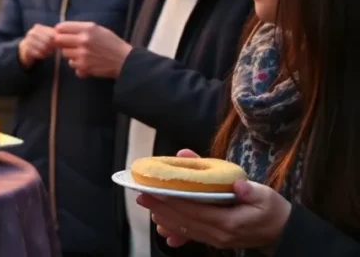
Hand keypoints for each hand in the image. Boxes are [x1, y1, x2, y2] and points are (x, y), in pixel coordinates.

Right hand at [18, 24, 56, 67]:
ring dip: (47, 51)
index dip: (55, 40)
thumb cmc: (40, 42)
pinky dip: (42, 55)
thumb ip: (54, 35)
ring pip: (43, 47)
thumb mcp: (46, 36)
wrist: (25, 49)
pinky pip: (38, 54)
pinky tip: (42, 55)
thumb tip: (62, 38)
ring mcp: (28, 41)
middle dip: (51, 46)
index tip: (55, 44)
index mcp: (37, 27)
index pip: (51, 34)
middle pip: (48, 40)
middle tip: (52, 49)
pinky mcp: (26, 50)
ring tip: (47, 52)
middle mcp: (31, 33)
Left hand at [54, 21, 131, 78]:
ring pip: (64, 53)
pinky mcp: (84, 67)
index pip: (62, 27)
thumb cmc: (111, 43)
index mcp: (87, 29)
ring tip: (81, 53)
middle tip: (69, 44)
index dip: (59, 30)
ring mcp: (82, 55)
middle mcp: (83, 41)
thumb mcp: (98, 29)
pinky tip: (86, 62)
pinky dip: (77, 64)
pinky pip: (72, 64)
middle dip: (62, 42)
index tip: (60, 33)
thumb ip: (80, 28)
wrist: (125, 61)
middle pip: (58, 40)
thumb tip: (60, 29)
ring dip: (70, 54)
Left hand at [137, 149, 291, 250]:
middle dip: (161, 208)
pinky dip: (177, 233)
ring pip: (185, 229)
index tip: (156, 190)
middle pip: (185, 220)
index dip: (174, 200)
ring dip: (164, 218)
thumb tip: (238, 184)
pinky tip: (163, 230)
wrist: (283, 231)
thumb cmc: (272, 209)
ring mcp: (216, 239)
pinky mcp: (216, 240)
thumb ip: (249, 190)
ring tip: (147, 207)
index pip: (195, 210)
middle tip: (141, 195)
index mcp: (229, 222)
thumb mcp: (265, 195)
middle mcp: (219, 233)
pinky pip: (192, 236)